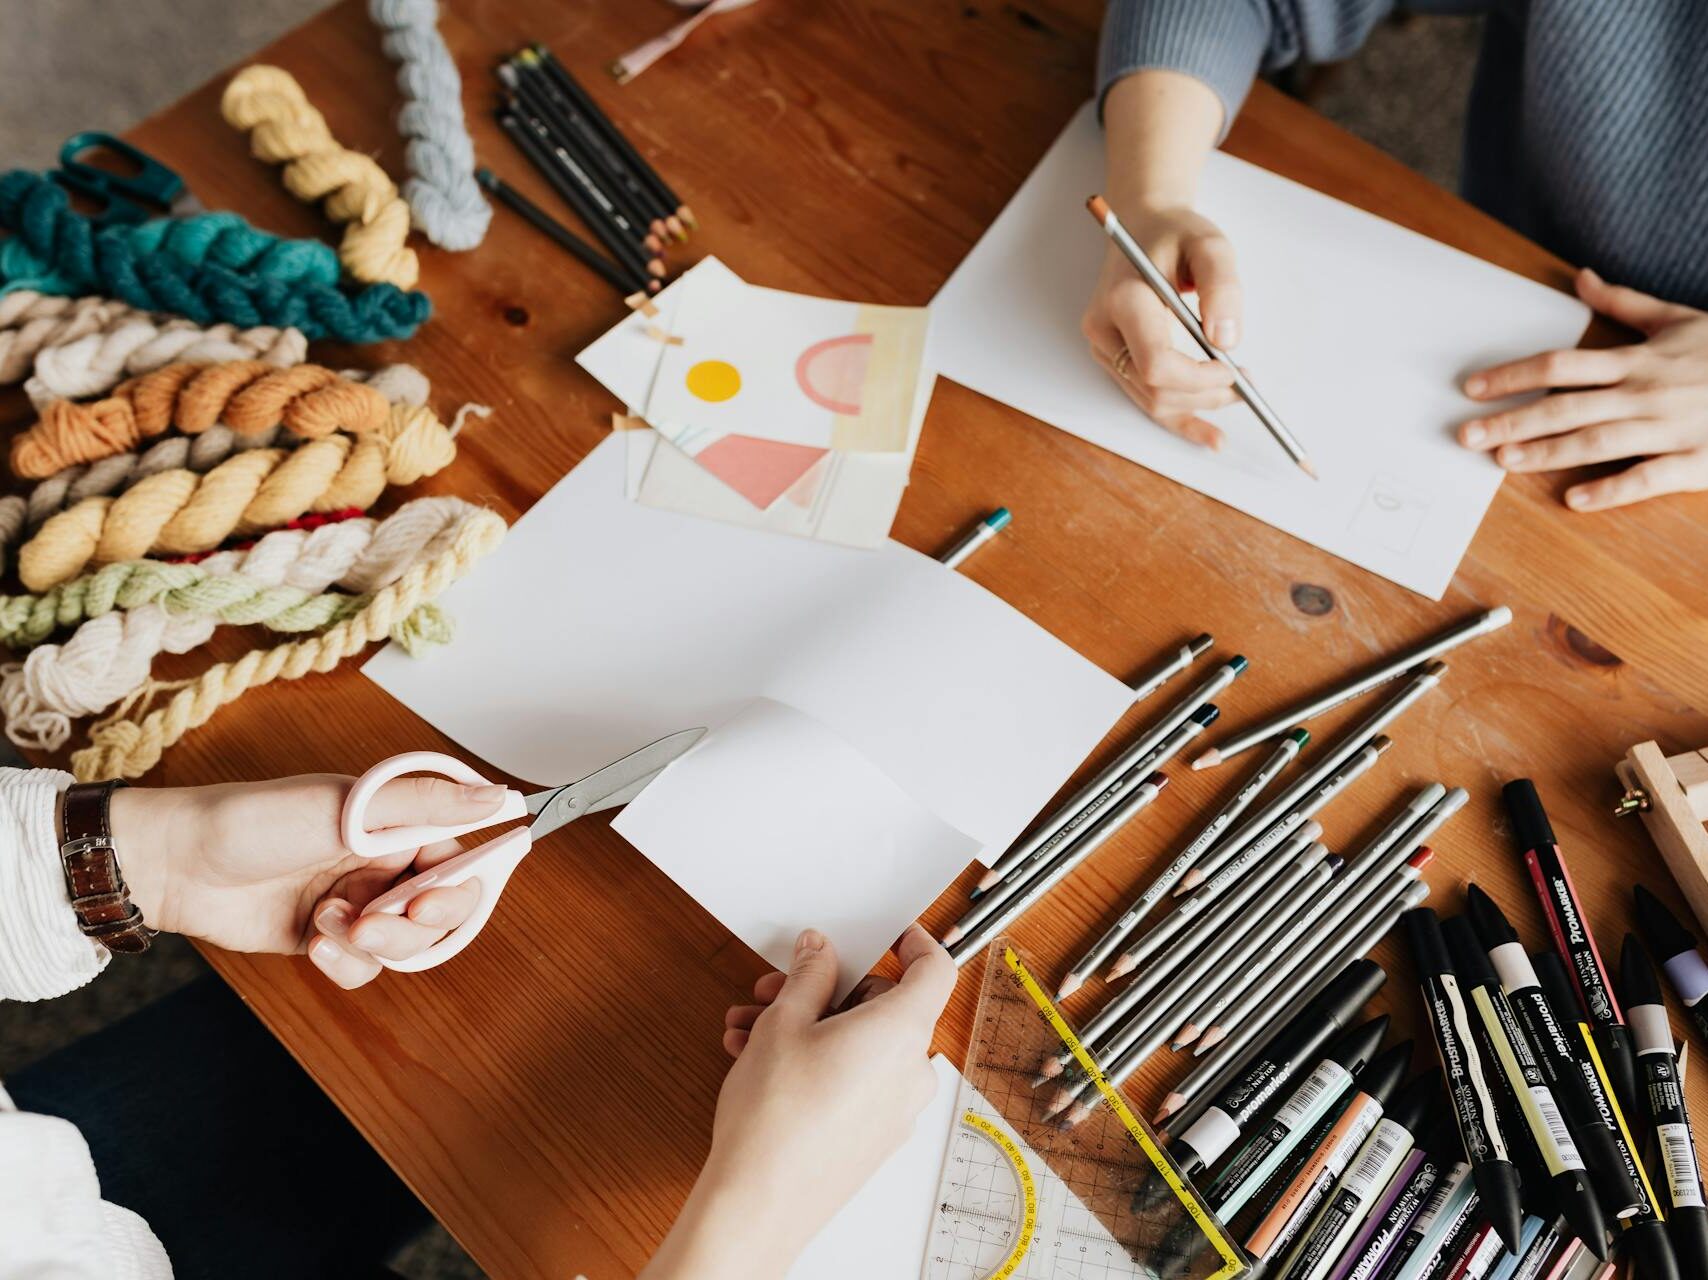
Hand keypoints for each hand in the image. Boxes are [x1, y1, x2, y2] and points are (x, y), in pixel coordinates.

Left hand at [110, 773, 506, 987]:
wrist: (177, 864)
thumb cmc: (257, 820)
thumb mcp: (348, 807)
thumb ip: (426, 805)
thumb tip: (499, 797)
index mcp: (397, 825)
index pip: (459, 861)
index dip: (458, 888)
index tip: (431, 899)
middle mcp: (384, 865)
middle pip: (438, 913)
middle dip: (412, 925)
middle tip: (375, 920)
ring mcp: (357, 905)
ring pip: (403, 947)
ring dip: (371, 943)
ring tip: (329, 924)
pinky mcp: (328, 940)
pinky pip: (363, 967)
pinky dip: (345, 962)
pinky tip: (315, 943)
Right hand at [642, 924, 954, 1278]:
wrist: (758, 1203)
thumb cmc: (774, 1118)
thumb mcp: (784, 1022)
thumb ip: (809, 976)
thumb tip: (819, 952)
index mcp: (902, 1032)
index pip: (935, 970)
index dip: (915, 944)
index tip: (891, 935)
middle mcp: (910, 1072)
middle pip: (885, 1007)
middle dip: (827, 993)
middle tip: (777, 990)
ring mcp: (896, 1110)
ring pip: (860, 1046)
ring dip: (810, 1029)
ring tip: (751, 1031)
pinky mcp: (875, 1137)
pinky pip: (856, 1081)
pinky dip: (818, 1064)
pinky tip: (763, 1064)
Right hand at [1081, 210, 1240, 449]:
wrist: (1144, 227)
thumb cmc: (1176, 234)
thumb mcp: (1210, 244)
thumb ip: (1222, 287)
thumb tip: (1227, 340)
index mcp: (1123, 300)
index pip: (1155, 363)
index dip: (1197, 378)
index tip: (1233, 369)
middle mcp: (1104, 330)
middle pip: (1154, 389)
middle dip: (1204, 395)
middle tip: (1247, 384)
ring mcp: (1104, 348)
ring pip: (1151, 401)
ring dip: (1198, 406)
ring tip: (1238, 394)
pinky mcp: (1114, 359)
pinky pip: (1145, 400)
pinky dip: (1180, 421)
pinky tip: (1211, 437)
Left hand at [1460, 268, 1707, 509]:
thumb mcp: (1679, 318)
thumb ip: (1624, 302)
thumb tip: (1579, 278)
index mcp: (1638, 359)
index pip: (1561, 365)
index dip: (1514, 375)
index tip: (1473, 387)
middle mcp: (1646, 393)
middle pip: (1566, 405)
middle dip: (1513, 420)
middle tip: (1466, 435)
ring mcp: (1670, 427)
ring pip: (1598, 441)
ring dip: (1549, 452)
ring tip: (1504, 461)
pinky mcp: (1696, 461)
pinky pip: (1649, 477)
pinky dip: (1613, 488)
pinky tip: (1576, 500)